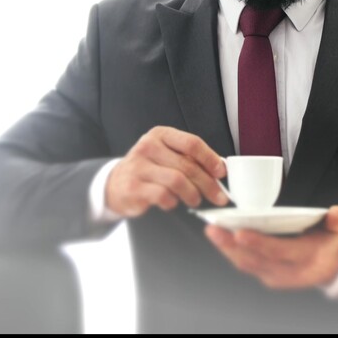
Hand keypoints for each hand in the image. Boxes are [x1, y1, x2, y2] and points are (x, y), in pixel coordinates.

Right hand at [104, 125, 228, 216]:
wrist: (115, 183)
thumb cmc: (149, 168)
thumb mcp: (167, 155)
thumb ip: (190, 158)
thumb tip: (220, 168)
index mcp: (161, 134)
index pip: (192, 143)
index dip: (210, 158)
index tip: (222, 172)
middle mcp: (148, 146)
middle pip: (187, 165)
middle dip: (208, 183)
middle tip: (218, 196)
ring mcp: (138, 166)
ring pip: (177, 180)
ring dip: (192, 193)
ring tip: (195, 200)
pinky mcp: (132, 186)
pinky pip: (162, 194)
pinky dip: (172, 201)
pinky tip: (173, 203)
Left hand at [204, 206, 337, 289]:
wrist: (329, 269)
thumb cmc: (328, 245)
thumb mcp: (337, 232)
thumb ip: (336, 221)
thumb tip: (336, 212)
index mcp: (304, 259)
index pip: (279, 252)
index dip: (259, 243)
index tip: (240, 232)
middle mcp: (287, 272)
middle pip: (255, 260)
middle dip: (231, 245)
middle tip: (214, 228)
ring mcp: (274, 277)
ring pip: (246, 264)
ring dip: (226, 248)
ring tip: (212, 230)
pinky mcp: (266, 277)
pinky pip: (245, 265)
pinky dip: (231, 252)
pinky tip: (220, 239)